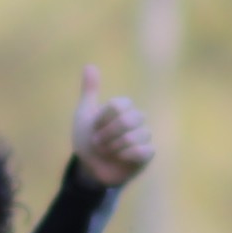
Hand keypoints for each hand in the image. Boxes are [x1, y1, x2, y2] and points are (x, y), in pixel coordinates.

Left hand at [70, 71, 159, 185]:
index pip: (117, 105)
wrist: (90, 167)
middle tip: (97, 143)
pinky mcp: (147, 154)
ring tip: (107, 153)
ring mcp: (143, 136)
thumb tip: (90, 65)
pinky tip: (120, 159)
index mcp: (122, 107)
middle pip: (128, 120)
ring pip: (134, 137)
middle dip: (107, 135)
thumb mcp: (84, 115)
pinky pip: (144, 151)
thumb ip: (90, 91)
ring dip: (114, 148)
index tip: (93, 128)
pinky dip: (127, 156)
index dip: (102, 120)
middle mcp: (135, 119)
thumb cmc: (87, 139)